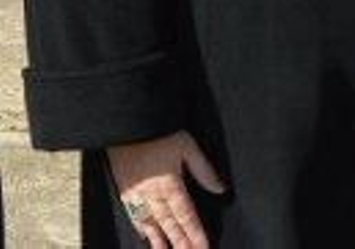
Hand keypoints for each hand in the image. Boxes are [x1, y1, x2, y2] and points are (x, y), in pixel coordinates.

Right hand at [107, 131, 226, 247]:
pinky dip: (142, 229)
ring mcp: (136, 195)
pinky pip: (134, 217)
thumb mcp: (188, 147)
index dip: (196, 234)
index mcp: (170, 184)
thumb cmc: (158, 133)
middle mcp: (152, 194)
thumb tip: (221, 189)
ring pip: (151, 225)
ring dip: (162, 242)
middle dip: (181, 243)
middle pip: (170, 225)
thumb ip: (204, 171)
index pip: (187, 216)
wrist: (126, 126)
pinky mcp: (125, 192)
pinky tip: (147, 238)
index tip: (204, 247)